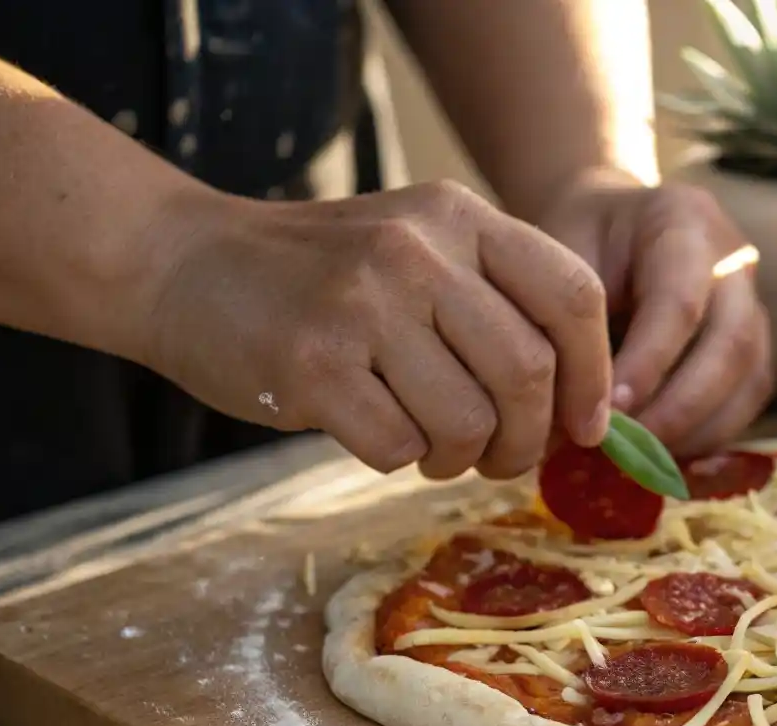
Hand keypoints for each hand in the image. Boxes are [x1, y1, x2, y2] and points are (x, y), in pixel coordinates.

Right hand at [142, 180, 612, 479]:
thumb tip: (581, 411)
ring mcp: (361, 303)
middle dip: (528, 439)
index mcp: (459, 217)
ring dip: (462, 458)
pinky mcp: (310, 363)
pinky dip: (397, 459)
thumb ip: (496, 303)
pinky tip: (375, 432)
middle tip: (503, 457)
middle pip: (528, 372)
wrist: (182, 263)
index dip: (593, 375)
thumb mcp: (418, 249)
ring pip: (468, 421)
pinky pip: (398, 446)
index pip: (573, 296)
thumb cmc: (324, 277)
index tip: (587, 425)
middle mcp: (417, 250)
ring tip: (434, 447)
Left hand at [538, 171, 771, 455]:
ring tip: (640, 459)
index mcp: (684, 221)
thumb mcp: (560, 256)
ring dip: (698, 431)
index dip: (648, 365)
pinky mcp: (755, 348)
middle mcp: (735, 261)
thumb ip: (568, 324)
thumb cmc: (579, 240)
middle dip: (680, 409)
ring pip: (751, 380)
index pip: (680, 301)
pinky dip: (710, 438)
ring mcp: (754, 305)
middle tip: (626, 450)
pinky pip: (748, 402)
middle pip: (733, 346)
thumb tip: (564, 424)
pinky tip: (663, 457)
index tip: (605, 414)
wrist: (611, 224)